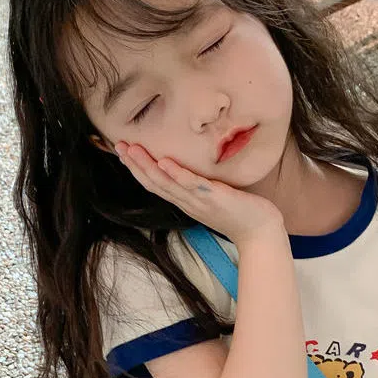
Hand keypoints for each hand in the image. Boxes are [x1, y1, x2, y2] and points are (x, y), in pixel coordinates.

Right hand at [115, 142, 284, 246]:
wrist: (260, 232)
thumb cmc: (240, 212)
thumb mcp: (214, 197)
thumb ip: (200, 185)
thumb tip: (192, 169)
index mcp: (185, 201)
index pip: (155, 184)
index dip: (137, 168)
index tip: (123, 151)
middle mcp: (187, 202)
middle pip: (153, 183)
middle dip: (134, 164)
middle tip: (118, 145)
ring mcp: (199, 201)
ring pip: (166, 183)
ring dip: (147, 166)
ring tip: (132, 149)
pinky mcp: (214, 198)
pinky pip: (192, 185)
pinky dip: (177, 174)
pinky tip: (164, 162)